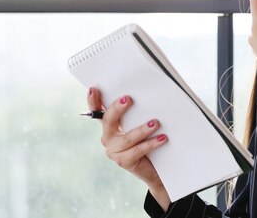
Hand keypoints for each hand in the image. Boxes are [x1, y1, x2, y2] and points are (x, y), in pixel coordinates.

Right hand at [87, 87, 170, 208]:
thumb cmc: (150, 139)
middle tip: (129, 99)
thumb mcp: (142, 122)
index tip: (94, 89)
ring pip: (126, 138)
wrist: (156, 168)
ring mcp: (114, 151)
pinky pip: (137, 150)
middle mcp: (108, 137)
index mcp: (110, 125)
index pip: (98, 111)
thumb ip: (140, 111)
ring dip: (142, 129)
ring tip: (155, 122)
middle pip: (108, 121)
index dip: (94, 101)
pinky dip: (151, 143)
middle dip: (117, 108)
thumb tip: (149, 93)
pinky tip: (162, 138)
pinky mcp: (124, 162)